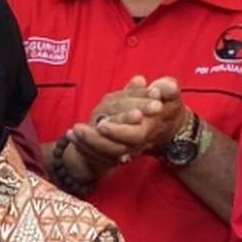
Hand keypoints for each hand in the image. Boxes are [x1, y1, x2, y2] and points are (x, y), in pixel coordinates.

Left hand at [66, 75, 188, 175]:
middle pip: (115, 148)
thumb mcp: (170, 93)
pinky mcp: (116, 149)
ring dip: (86, 143)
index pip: (134, 135)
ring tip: (71, 132)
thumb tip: (164, 87)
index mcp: (150, 128)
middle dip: (95, 140)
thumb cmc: (167, 104)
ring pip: (105, 153)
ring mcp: (126, 147)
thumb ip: (168, 89)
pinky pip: (99, 154)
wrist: (167, 123)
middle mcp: (137, 142)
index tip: (102, 125)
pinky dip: (84, 147)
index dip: (118, 131)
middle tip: (77, 129)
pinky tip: (71, 136)